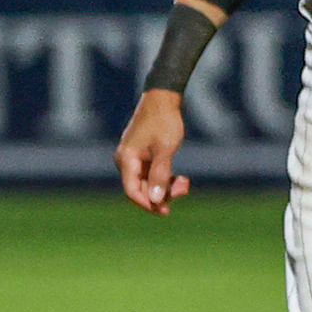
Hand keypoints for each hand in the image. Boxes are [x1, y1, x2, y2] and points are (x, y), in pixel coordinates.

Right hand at [114, 89, 190, 213]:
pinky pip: (150, 174)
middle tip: (185, 189)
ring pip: (147, 183)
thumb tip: (156, 200)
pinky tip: (179, 178)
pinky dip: (165, 179)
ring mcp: (133, 158)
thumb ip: (160, 176)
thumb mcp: (165, 151)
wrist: (162, 100)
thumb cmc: (163, 122)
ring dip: (166, 187)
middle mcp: (125, 161)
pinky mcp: (141, 155)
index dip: (148, 204)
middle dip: (162, 194)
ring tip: (185, 182)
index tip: (166, 211)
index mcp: (126, 160)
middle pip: (140, 189)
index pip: (132, 191)